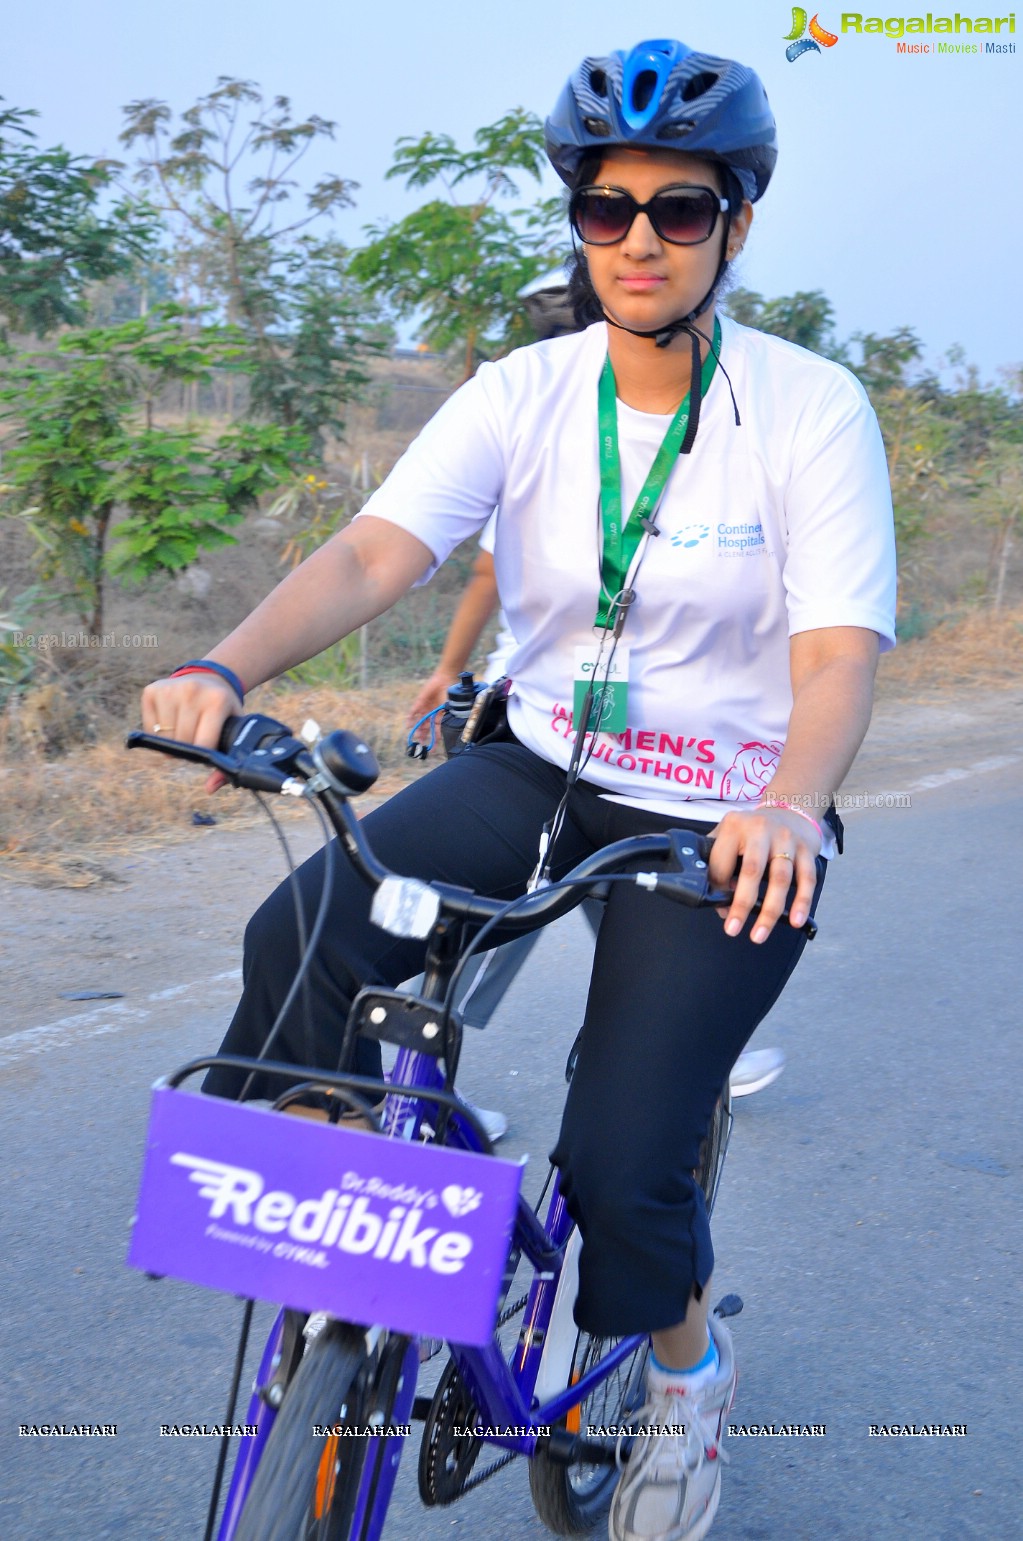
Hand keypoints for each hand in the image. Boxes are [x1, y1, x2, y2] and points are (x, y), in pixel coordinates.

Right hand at [140, 674, 241, 792]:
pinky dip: (157, 733)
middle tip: (195, 739)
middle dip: (186, 749)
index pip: (202, 744)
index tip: (205, 751)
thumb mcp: (233, 730)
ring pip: (163, 738)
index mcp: (217, 701)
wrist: (210, 679)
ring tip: (184, 730)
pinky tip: (171, 721)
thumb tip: (209, 789)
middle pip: (181, 742)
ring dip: (171, 742)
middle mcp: (192, 692)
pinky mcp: (151, 691)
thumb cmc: (223, 711)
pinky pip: (149, 728)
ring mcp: (170, 689)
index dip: (201, 755)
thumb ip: (226, 762)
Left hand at [406, 671, 449, 740]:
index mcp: (440, 718)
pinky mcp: (419, 703)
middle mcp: (432, 715)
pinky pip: (413, 712)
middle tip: (421, 742)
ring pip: (419, 722)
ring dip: (417, 729)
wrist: (445, 680)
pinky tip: (408, 724)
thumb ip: (446, 720)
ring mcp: (425, 709)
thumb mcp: (449, 710)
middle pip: (426, 728)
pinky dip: (410, 718)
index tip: (431, 750)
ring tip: (416, 735)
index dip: (434, 741)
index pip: (436, 732)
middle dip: (423, 736)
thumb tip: (443, 733)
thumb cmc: (450, 694)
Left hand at [708, 804, 820, 942]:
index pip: (721, 862)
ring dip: (770, 911)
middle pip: (752, 871)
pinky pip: (806, 878)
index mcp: (734, 826)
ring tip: (760, 934)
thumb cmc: (753, 830)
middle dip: (741, 903)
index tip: (719, 908)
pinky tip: (796, 921)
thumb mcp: (729, 833)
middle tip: (733, 929)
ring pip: (780, 879)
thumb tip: (720, 902)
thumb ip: (719, 861)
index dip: (718, 887)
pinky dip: (802, 901)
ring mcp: (786, 839)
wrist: (790, 809)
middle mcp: (760, 830)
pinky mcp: (806, 849)